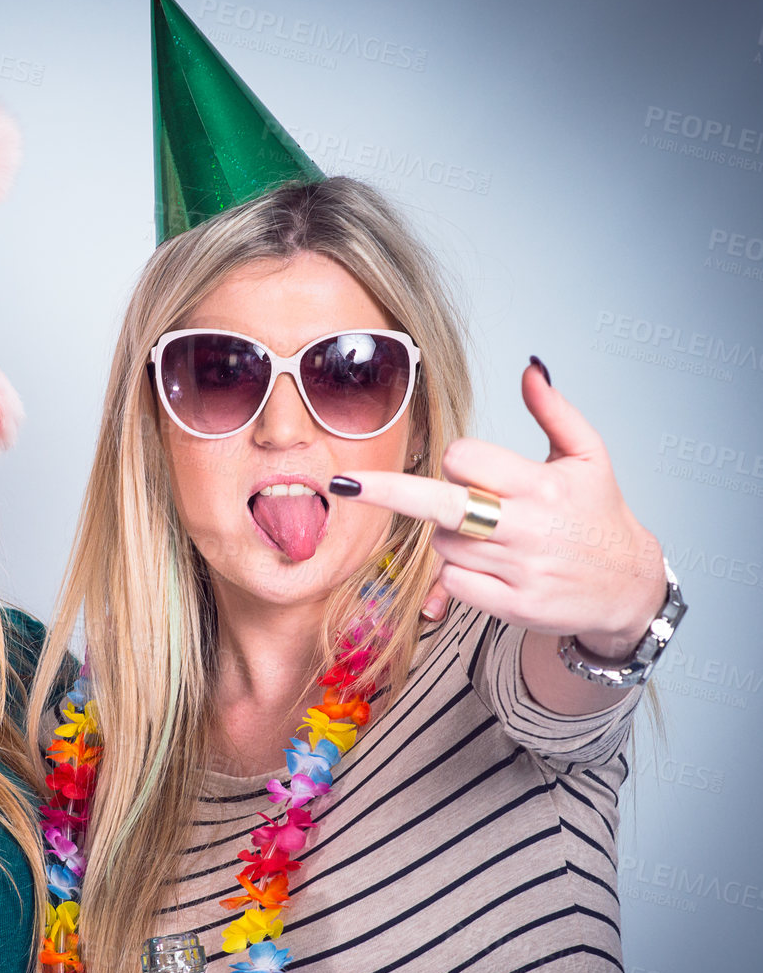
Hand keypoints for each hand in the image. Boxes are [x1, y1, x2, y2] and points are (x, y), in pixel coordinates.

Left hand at [338, 361, 665, 657]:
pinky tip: (492, 568)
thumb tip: (529, 367)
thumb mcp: (589, 456)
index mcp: (541, 486)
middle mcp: (527, 528)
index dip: (459, 462)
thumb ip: (554, 411)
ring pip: (442, 544)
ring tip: (494, 537)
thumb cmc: (600, 515)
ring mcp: (518, 570)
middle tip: (343, 483)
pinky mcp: (512, 605)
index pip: (465, 461)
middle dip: (388, 492)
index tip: (473, 469)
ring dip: (451, 536)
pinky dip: (457, 574)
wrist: (629, 587)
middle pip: (440, 505)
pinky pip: (453, 582)